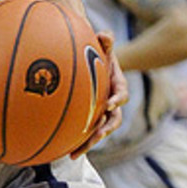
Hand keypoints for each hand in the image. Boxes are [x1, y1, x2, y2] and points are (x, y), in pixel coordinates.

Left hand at [70, 30, 125, 157]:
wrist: (91, 61)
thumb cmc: (96, 53)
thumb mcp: (102, 46)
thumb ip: (105, 41)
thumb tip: (104, 34)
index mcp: (117, 86)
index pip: (121, 95)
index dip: (117, 100)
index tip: (108, 105)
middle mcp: (112, 103)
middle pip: (113, 120)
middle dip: (106, 129)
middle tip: (97, 135)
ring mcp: (102, 113)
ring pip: (100, 131)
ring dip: (90, 143)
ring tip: (76, 153)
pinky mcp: (91, 119)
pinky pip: (86, 133)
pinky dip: (78, 143)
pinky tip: (64, 153)